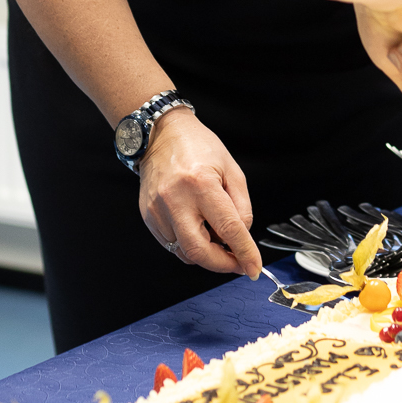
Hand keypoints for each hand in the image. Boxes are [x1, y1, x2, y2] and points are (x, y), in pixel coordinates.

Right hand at [138, 112, 261, 277]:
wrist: (161, 134)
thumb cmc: (199, 147)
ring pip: (184, 252)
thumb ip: (241, 206)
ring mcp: (157, 210)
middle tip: (237, 263)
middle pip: (199, 251)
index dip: (244, 252)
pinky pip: (171, 244)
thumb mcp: (232, 170)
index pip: (228, 228)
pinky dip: (189, 245)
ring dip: (206, 254)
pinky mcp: (147, 216)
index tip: (254, 268)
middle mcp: (175, 199)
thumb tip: (242, 238)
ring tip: (216, 237)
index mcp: (201, 184)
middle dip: (222, 264)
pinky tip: (197, 229)